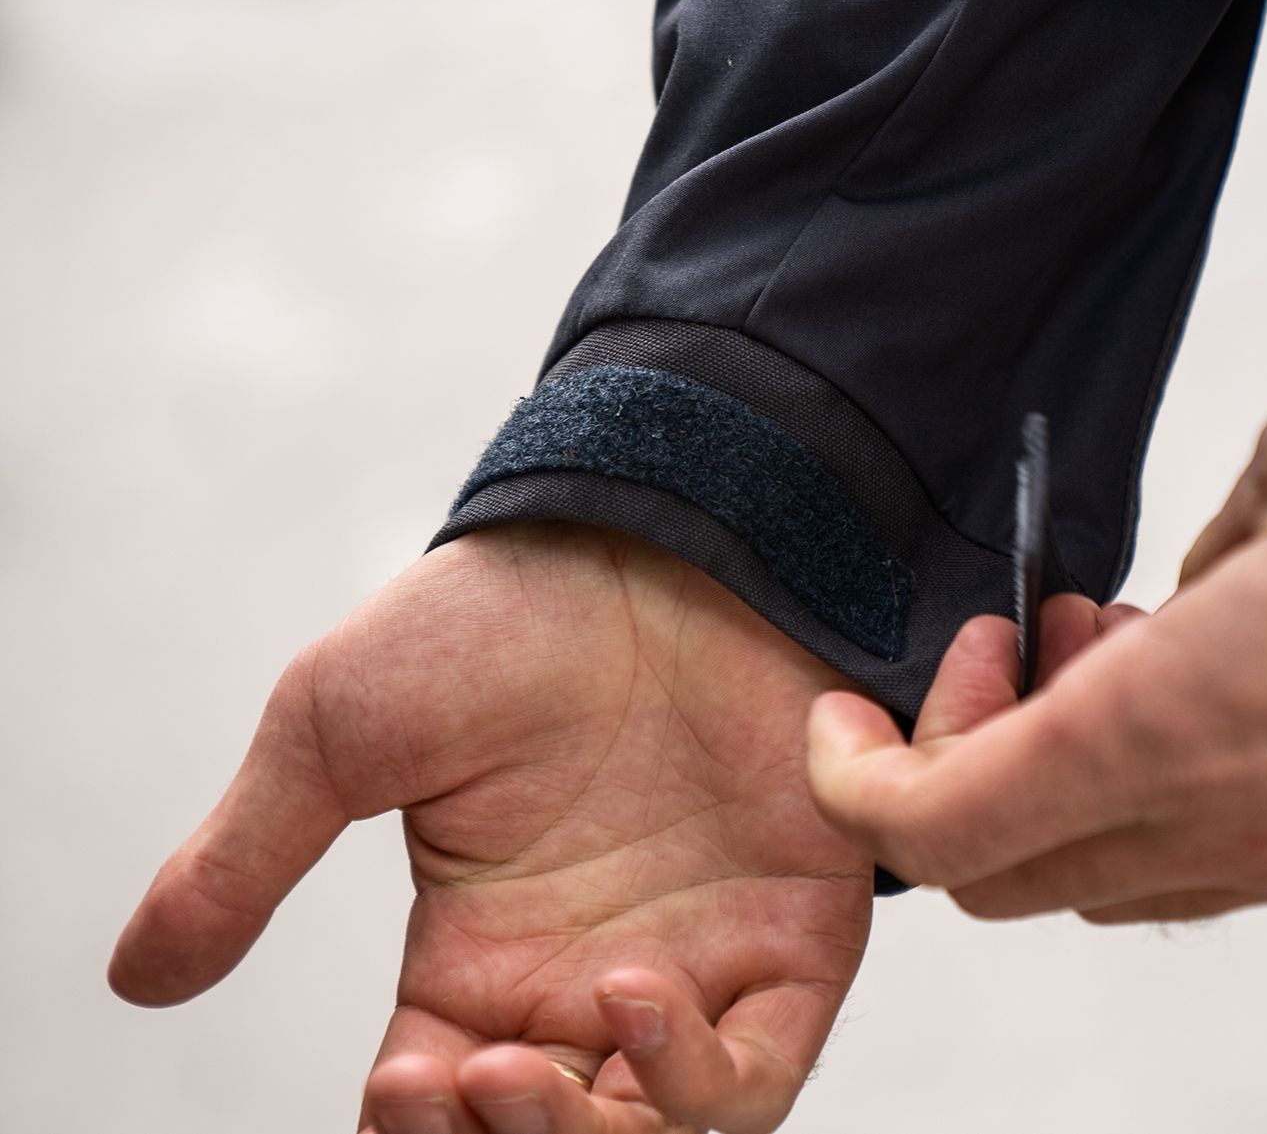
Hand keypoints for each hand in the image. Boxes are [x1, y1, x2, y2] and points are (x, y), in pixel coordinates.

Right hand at [110, 523, 871, 1133]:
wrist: (647, 535)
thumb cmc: (495, 618)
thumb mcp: (340, 731)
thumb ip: (246, 859)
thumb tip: (133, 979)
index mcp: (479, 956)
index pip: (436, 1106)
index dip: (414, 1131)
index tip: (398, 1085)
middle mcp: (585, 979)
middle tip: (460, 1082)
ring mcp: (693, 961)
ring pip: (653, 1132)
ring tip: (522, 1062)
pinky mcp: (791, 931)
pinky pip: (760, 1065)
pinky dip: (702, 1077)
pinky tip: (634, 997)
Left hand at [806, 386, 1266, 923]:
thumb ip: (1221, 529)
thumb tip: (1214, 586)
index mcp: (1143, 739)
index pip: (929, 825)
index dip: (854, 775)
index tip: (843, 703)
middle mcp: (1194, 831)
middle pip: (990, 865)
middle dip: (963, 753)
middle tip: (1015, 639)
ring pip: (1085, 861)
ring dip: (1054, 761)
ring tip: (1113, 636)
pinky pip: (1185, 850)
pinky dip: (1141, 778)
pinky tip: (1202, 671)